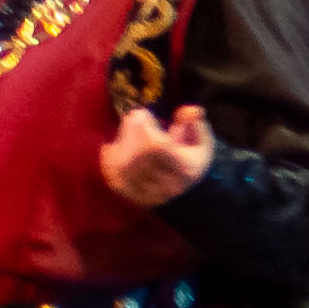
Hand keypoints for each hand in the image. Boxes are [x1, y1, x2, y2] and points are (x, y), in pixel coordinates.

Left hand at [102, 102, 217, 207]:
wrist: (185, 194)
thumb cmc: (190, 158)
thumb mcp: (200, 140)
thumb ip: (194, 123)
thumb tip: (191, 110)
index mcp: (186, 169)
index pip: (157, 147)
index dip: (145, 127)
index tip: (142, 113)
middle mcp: (169, 186)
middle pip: (139, 155)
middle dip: (130, 132)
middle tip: (130, 119)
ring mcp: (149, 195)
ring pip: (125, 168)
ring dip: (120, 145)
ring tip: (124, 133)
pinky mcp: (133, 198)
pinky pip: (114, 179)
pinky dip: (108, 162)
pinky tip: (110, 148)